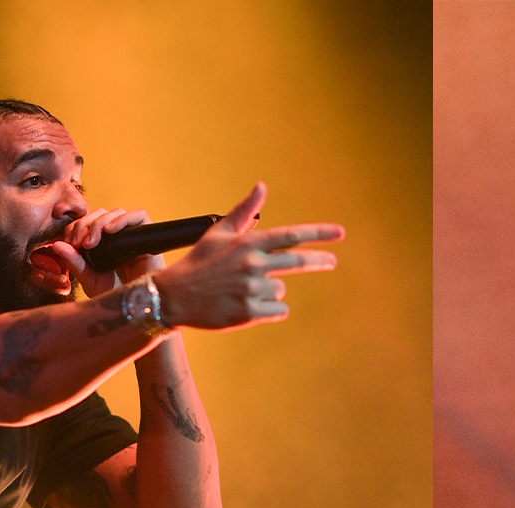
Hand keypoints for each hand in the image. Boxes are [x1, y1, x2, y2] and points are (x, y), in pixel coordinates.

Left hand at [31, 207, 161, 299]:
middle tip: (78, 243)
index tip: (69, 243)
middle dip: (84, 224)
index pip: (87, 221)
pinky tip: (109, 231)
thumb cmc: (115, 296)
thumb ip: (74, 262)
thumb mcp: (89, 280)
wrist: (138, 308)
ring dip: (99, 223)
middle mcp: (118, 236)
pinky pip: (138, 216)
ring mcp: (133, 235)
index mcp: (103, 243)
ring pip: (116, 212)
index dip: (75, 227)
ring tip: (91, 243)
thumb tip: (57, 244)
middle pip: (100, 214)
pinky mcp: (149, 236)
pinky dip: (122, 219)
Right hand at [153, 182, 343, 329]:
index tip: (340, 233)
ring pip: (281, 290)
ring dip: (271, 291)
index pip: (291, 235)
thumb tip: (262, 187)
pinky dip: (269, 310)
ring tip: (243, 290)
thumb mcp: (219, 233)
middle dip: (319, 260)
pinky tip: (247, 306)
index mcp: (248, 243)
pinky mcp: (249, 312)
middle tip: (331, 261)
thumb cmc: (199, 263)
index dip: (318, 233)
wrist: (174, 297)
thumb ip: (244, 212)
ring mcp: (251, 290)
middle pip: (298, 261)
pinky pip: (278, 310)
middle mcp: (252, 264)